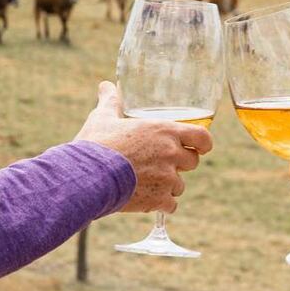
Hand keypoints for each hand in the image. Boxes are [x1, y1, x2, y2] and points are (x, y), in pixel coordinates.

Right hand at [75, 81, 211, 213]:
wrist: (86, 177)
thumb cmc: (95, 144)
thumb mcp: (103, 117)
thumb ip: (110, 101)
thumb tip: (105, 85)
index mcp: (164, 131)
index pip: (202, 136)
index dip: (203, 142)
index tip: (200, 146)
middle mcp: (171, 154)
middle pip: (192, 161)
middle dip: (180, 164)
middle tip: (163, 163)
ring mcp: (167, 178)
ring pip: (179, 185)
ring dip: (168, 185)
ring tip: (147, 182)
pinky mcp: (158, 199)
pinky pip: (170, 205)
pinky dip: (160, 204)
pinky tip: (146, 199)